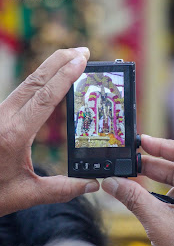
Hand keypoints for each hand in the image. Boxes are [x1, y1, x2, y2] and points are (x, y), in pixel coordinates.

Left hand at [0, 47, 98, 216]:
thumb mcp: (26, 194)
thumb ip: (62, 189)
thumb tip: (92, 183)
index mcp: (13, 135)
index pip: (45, 97)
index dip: (65, 76)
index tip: (82, 60)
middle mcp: (4, 118)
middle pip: (35, 80)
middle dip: (60, 61)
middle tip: (83, 51)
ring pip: (27, 83)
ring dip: (50, 67)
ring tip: (71, 58)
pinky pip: (21, 91)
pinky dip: (40, 79)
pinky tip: (51, 78)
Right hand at [102, 135, 173, 245]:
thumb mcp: (160, 224)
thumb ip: (133, 199)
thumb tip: (112, 183)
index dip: (162, 145)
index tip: (142, 142)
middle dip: (151, 165)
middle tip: (129, 164)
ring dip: (154, 182)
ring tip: (133, 182)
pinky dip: (161, 196)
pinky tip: (146, 201)